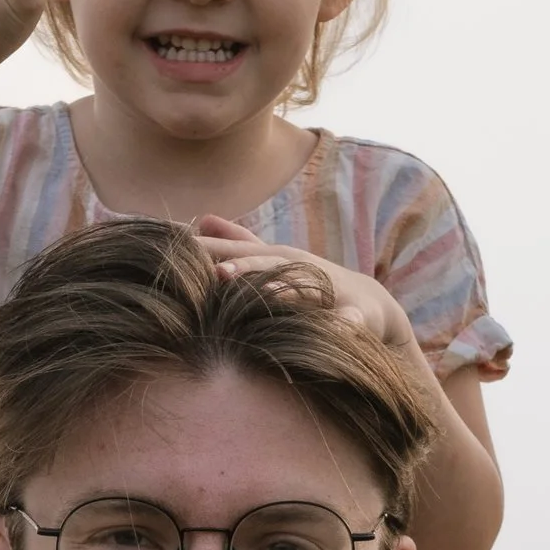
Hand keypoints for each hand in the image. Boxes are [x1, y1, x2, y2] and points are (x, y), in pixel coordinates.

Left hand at [190, 222, 424, 369]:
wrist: (372, 307)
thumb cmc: (310, 284)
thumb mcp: (274, 261)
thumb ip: (238, 243)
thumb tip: (200, 219)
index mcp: (277, 259)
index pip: (239, 253)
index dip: (211, 252)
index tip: (177, 249)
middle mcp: (300, 270)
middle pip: (271, 266)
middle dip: (246, 268)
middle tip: (218, 272)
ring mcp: (328, 292)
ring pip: (309, 290)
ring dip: (289, 291)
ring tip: (269, 293)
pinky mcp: (356, 317)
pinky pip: (349, 323)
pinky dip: (343, 325)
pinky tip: (337, 329)